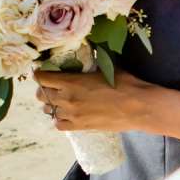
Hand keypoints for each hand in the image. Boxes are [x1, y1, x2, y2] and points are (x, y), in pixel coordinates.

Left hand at [34, 66, 157, 134]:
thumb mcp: (106, 67)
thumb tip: (88, 52)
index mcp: (72, 81)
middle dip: (44, 89)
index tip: (42, 72)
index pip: (42, 78)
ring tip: (59, 101)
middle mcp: (67, 99)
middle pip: (42, 95)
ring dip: (51, 105)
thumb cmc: (126, 84)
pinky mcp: (80, 127)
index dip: (40, 74)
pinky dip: (59, 120)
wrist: (139, 107)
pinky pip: (58, 125)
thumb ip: (91, 63)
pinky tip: (67, 115)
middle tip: (51, 86)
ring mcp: (72, 114)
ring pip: (48, 110)